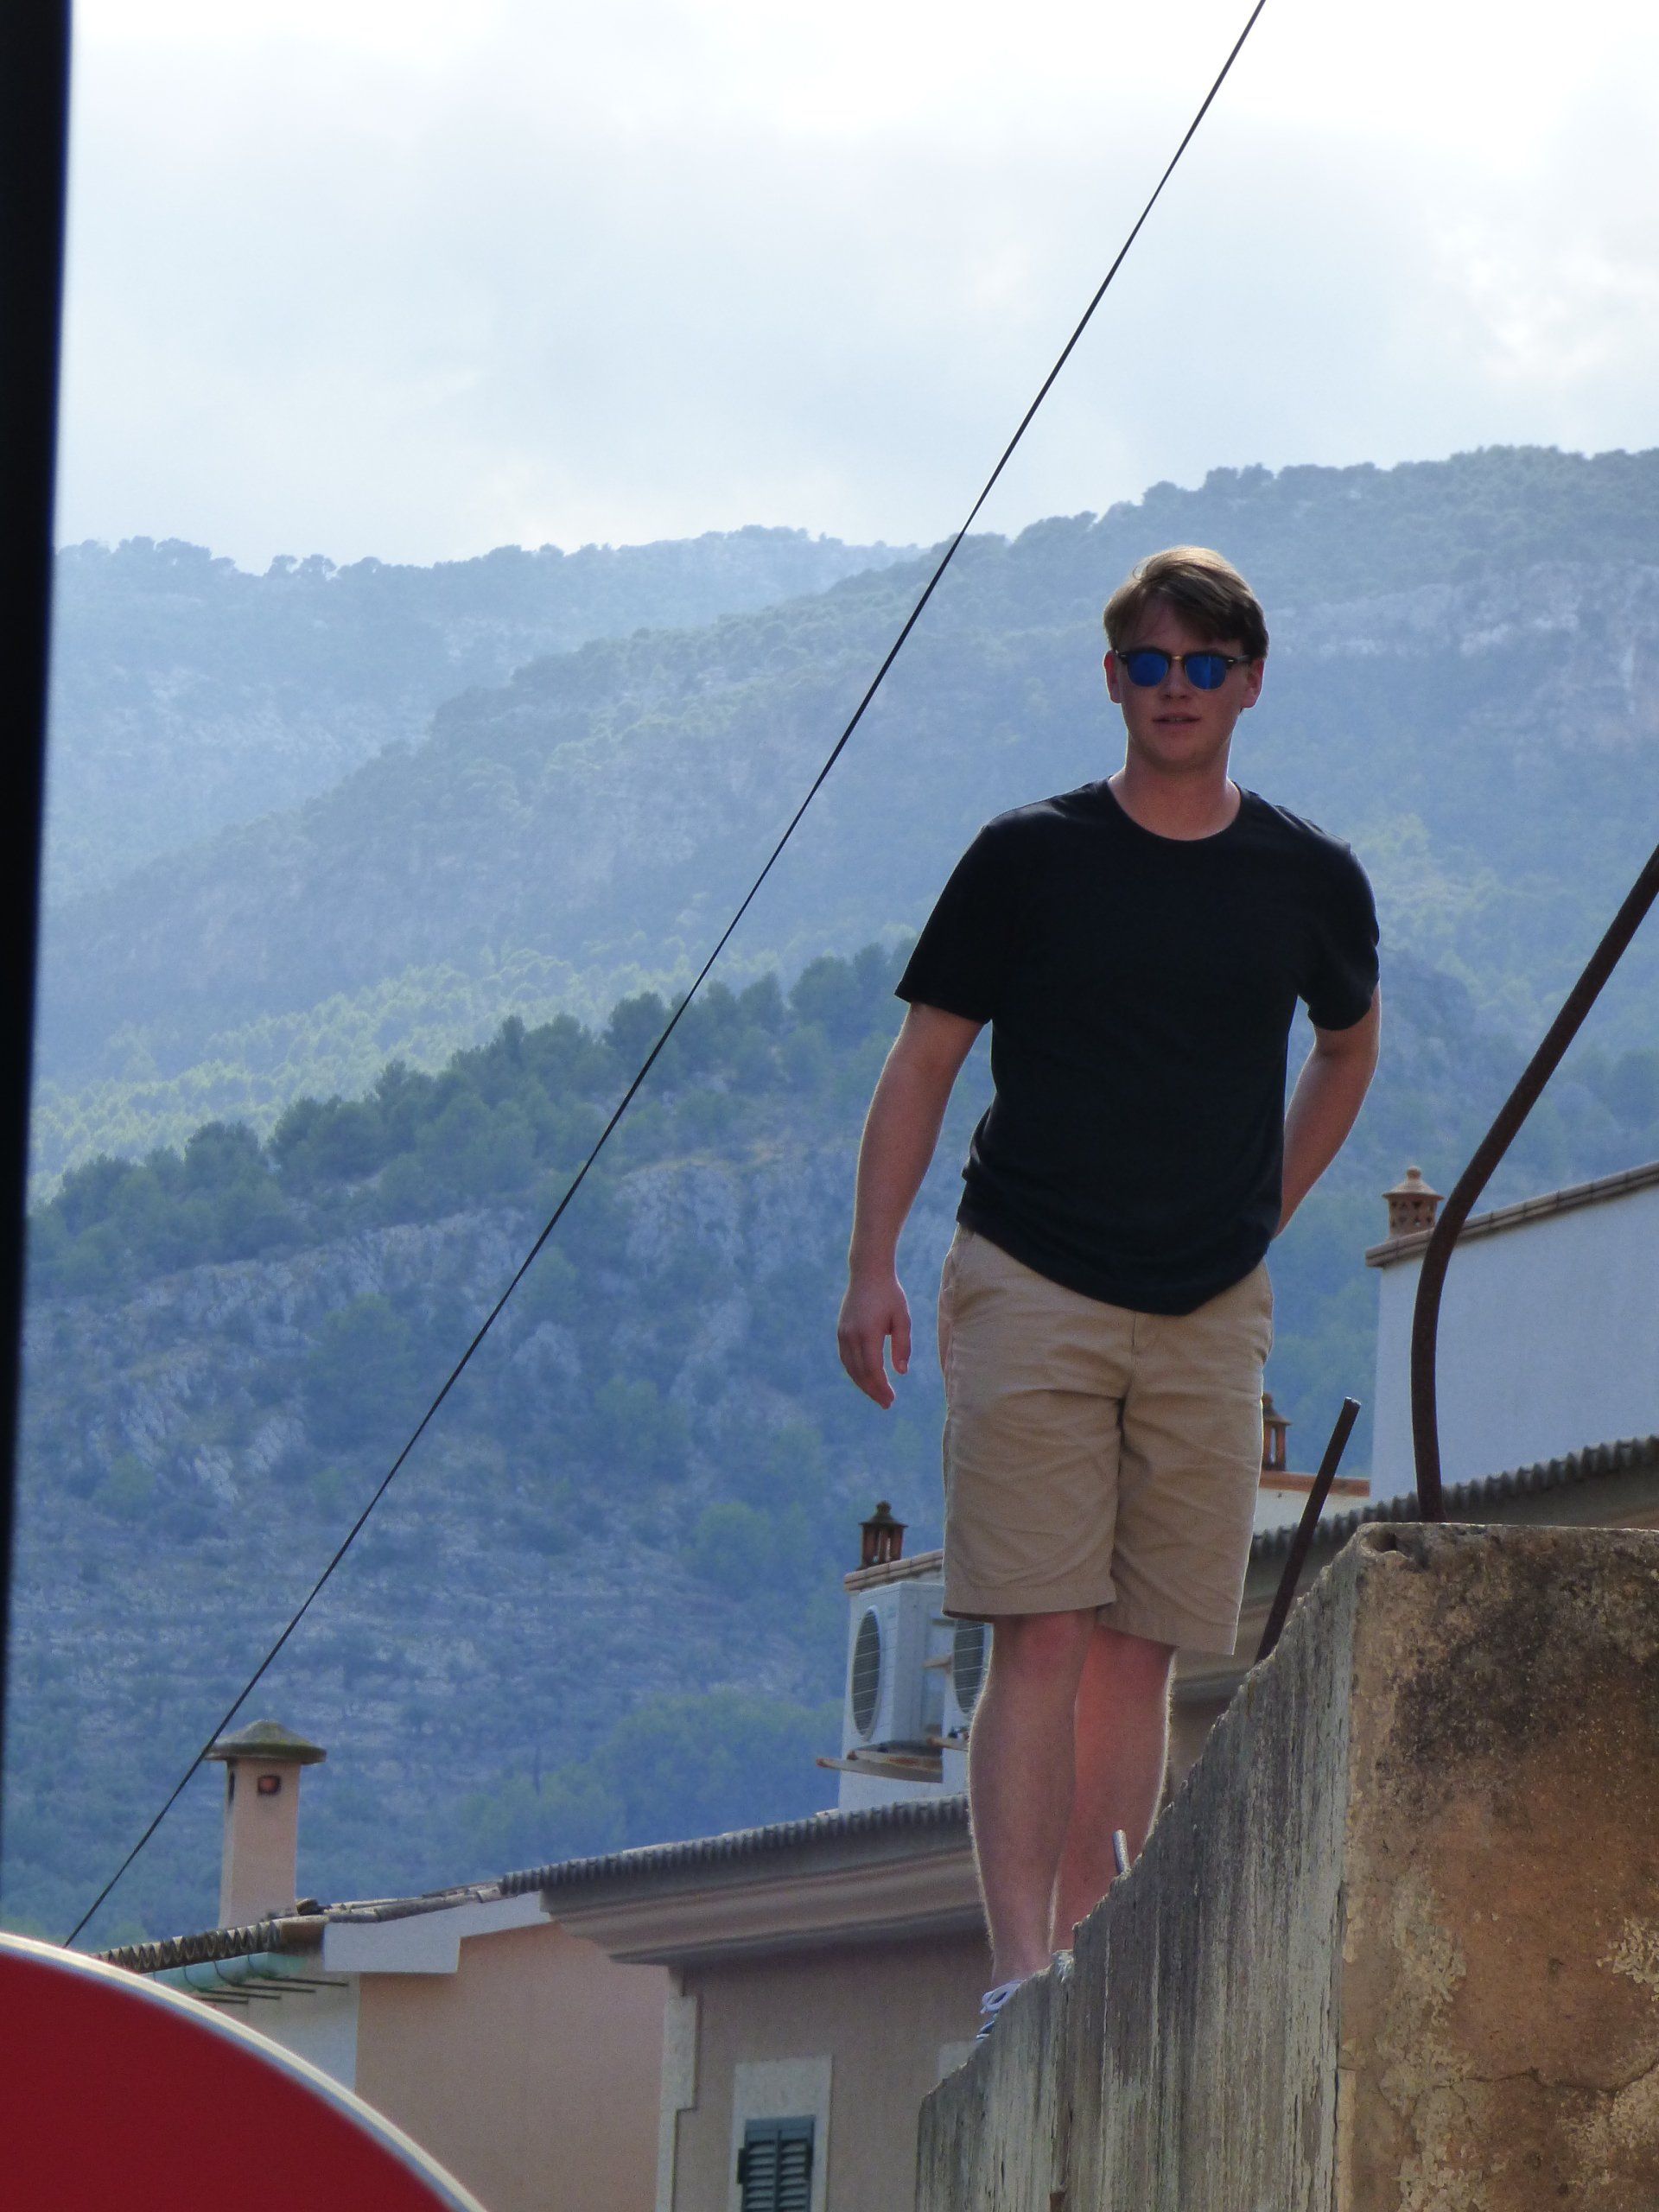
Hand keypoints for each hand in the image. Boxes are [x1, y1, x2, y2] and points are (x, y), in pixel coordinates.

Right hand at [837, 1269, 911, 1408]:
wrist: (868, 1273)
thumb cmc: (890, 1295)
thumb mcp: (902, 1318)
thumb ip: (903, 1345)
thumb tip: (901, 1372)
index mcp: (868, 1333)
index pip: (873, 1369)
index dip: (881, 1387)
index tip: (891, 1399)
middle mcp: (851, 1336)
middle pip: (860, 1372)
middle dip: (873, 1390)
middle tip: (886, 1403)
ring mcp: (843, 1334)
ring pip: (851, 1367)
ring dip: (863, 1384)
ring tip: (877, 1395)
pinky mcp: (841, 1331)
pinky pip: (846, 1358)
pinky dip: (855, 1372)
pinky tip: (865, 1378)